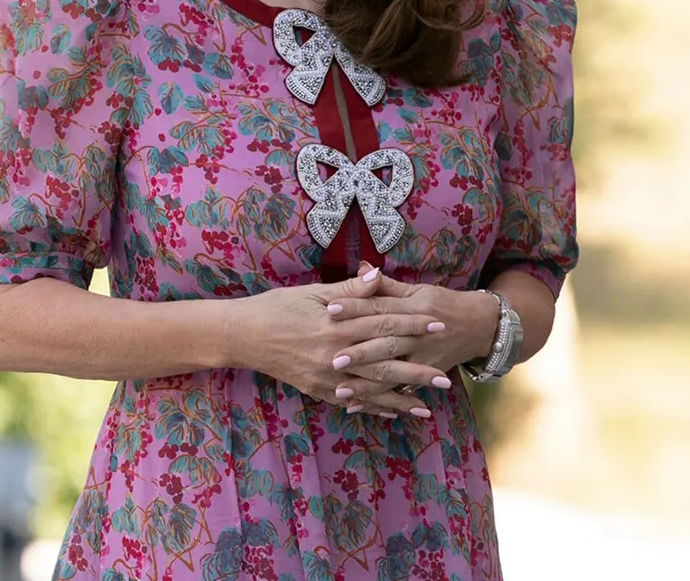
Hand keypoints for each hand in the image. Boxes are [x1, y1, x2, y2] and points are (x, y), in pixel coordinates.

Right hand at [229, 266, 444, 415]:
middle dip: (417, 369)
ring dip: (401, 397)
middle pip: (385, 362)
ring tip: (428, 405)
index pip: (383, 323)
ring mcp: (326, 377)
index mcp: (336, 324)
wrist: (244, 336)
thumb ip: (349, 290)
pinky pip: (352, 402)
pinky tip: (394, 413)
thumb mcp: (311, 292)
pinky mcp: (317, 390)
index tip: (438, 324)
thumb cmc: (277, 307)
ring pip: (372, 389)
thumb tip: (379, 275)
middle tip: (445, 377)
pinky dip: (374, 407)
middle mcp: (334, 354)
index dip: (412, 324)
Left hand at [325, 262, 500, 414]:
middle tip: (333, 359)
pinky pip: (401, 390)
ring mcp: (423, 357)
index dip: (356, 307)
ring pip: (393, 372)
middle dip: (360, 353)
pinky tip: (358, 405)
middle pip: (386, 343)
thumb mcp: (417, 290)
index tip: (331, 309)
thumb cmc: (441, 303)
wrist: (478, 325)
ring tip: (340, 391)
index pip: (381, 307)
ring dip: (367, 384)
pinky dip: (382, 400)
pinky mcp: (426, 374)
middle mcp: (419, 334)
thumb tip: (362, 268)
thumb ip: (387, 285)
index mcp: (414, 307)